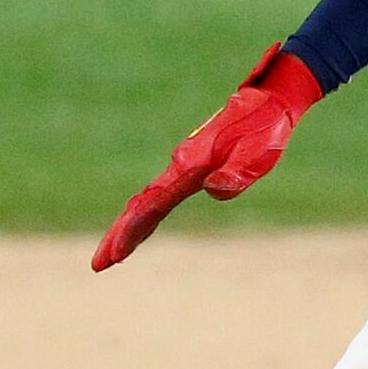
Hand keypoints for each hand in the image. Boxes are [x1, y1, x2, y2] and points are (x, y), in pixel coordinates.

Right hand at [92, 45, 323, 270]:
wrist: (268, 104)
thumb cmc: (265, 129)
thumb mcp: (259, 153)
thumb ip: (237, 172)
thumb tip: (213, 189)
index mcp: (191, 165)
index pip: (154, 203)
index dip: (133, 228)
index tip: (116, 251)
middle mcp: (180, 165)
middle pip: (142, 205)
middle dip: (119, 234)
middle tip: (99, 264)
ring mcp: (183, 166)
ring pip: (148, 200)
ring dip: (128, 227)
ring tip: (111, 254)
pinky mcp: (191, 167)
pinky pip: (161, 196)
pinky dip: (146, 215)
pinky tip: (141, 226)